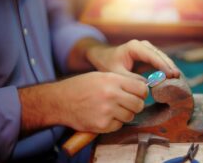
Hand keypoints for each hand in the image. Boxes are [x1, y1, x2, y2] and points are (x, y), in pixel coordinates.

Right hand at [19, 72, 147, 133]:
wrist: (59, 101)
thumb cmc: (80, 87)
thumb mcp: (101, 76)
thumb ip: (121, 81)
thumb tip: (141, 88)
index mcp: (112, 80)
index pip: (141, 88)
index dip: (142, 92)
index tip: (139, 94)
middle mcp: (111, 95)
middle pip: (139, 104)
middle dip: (136, 105)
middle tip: (128, 104)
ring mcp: (107, 111)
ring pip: (130, 116)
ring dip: (125, 114)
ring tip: (114, 109)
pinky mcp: (102, 125)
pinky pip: (119, 125)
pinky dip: (115, 123)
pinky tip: (105, 116)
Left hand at [85, 40, 179, 79]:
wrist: (104, 58)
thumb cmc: (108, 64)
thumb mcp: (117, 73)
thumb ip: (131, 79)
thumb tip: (148, 85)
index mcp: (135, 47)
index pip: (152, 56)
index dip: (163, 66)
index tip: (171, 75)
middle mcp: (144, 46)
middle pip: (161, 56)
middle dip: (170, 67)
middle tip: (179, 78)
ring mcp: (148, 51)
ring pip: (163, 59)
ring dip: (171, 69)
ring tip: (179, 80)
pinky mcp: (150, 58)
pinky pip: (161, 64)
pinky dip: (167, 71)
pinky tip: (173, 79)